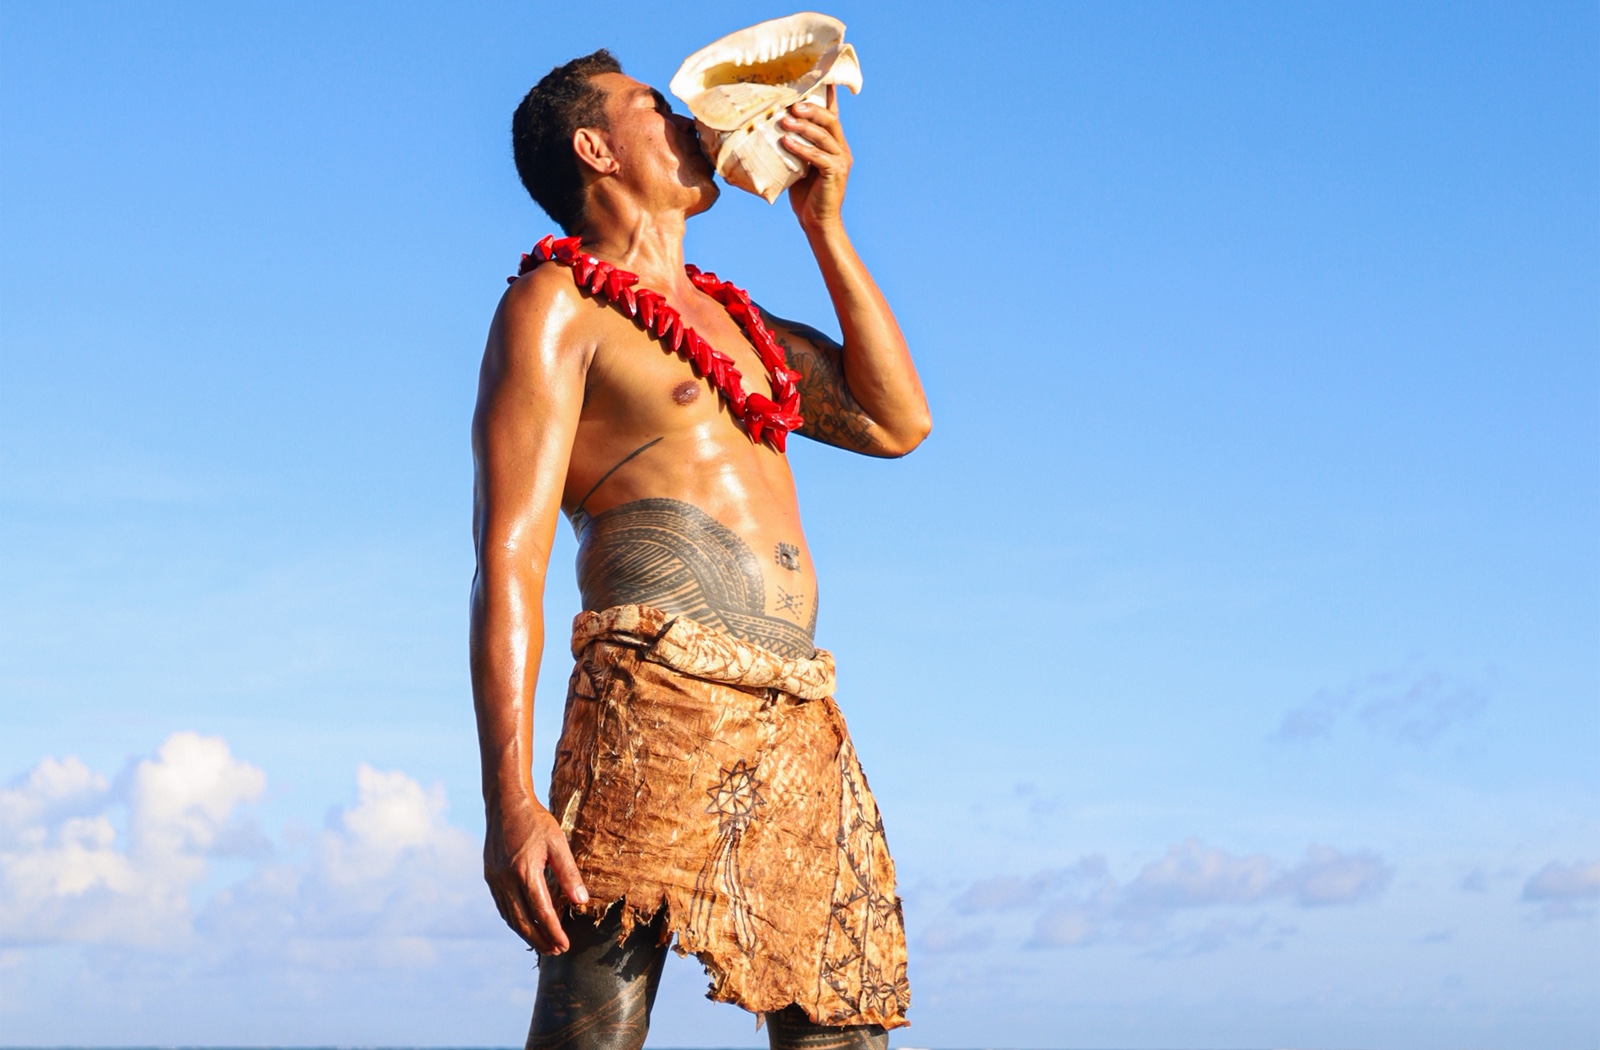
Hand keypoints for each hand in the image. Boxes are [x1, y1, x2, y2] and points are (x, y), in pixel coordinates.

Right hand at [483, 794, 588, 953]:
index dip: (554, 932)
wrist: (506, 803)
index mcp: (525, 872)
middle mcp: (506, 880)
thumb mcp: (558, 843)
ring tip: (544, 944)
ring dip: (527, 934)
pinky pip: (502, 907)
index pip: (542, 912)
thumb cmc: (536, 821)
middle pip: (523, 922)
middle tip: (556, 952)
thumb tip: (581, 902)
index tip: (566, 946)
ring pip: (510, 918)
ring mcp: (495, 880)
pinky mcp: (490, 877)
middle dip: (540, 940)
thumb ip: (569, 873)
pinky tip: (526, 925)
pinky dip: (515, 921)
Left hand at [783, 85, 851, 230]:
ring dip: (805, 126)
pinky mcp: (836, 173)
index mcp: (832, 141)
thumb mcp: (794, 163)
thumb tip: (761, 127)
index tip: (820, 73)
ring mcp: (841, 160)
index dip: (827, 93)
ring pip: (825, 135)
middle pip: (830, 119)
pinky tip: (786, 143)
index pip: (831, 112)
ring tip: (785, 122)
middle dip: (812, 109)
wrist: (815, 220)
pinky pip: (820, 156)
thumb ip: (788, 144)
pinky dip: (803, 148)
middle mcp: (840, 147)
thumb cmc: (802, 192)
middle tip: (792, 105)